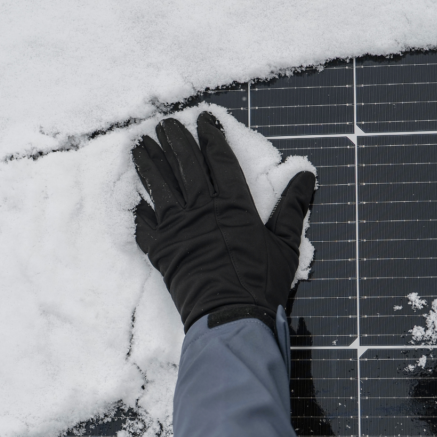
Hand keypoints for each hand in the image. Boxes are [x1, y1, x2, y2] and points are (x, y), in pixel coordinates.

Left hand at [131, 111, 315, 331]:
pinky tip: (131, 196)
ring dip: (149, 164)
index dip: (211, 137)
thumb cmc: (261, 283)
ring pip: (159, 188)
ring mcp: (177, 229)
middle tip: (166, 124)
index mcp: (233, 205)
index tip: (202, 119)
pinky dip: (137, 209)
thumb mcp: (284, 244)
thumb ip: (292, 207)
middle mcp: (202, 210)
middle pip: (185, 167)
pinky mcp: (161, 250)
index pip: (219, 161)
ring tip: (140, 144)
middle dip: (175, 141)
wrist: (229, 317)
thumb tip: (306, 175)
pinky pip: (144, 225)